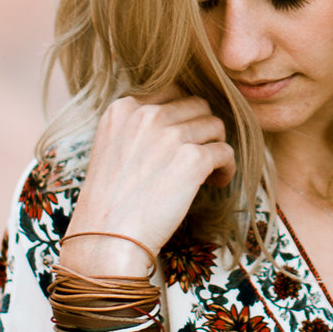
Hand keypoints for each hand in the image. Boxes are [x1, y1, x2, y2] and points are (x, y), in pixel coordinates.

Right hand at [68, 89, 234, 272]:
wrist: (106, 238)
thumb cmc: (110, 201)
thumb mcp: (113, 148)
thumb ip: (142, 127)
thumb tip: (185, 117)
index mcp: (123, 109)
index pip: (172, 93)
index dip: (184, 116)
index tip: (184, 138)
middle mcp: (146, 115)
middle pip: (198, 106)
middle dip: (203, 130)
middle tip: (198, 156)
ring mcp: (169, 135)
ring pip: (215, 126)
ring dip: (215, 148)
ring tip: (206, 173)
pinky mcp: (192, 159)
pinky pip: (226, 152)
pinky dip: (226, 168)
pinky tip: (215, 183)